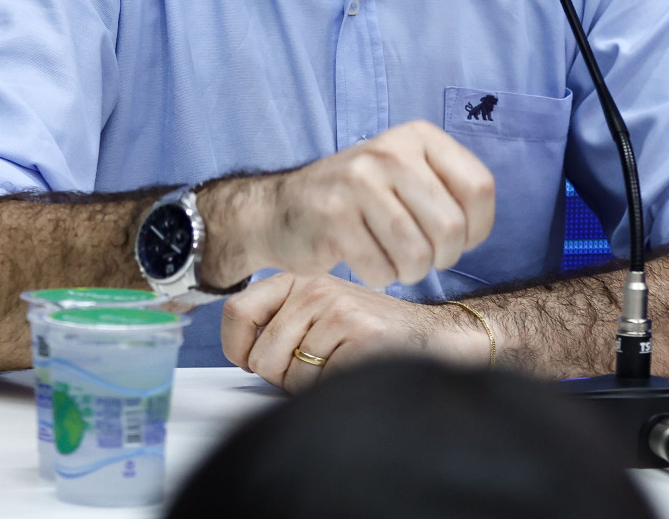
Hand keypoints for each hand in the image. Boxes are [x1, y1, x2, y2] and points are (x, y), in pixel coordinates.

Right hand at [200, 121, 494, 289]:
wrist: (281, 209)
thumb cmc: (359, 201)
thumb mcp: (407, 175)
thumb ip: (448, 190)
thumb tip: (476, 228)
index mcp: (417, 137)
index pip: (479, 188)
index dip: (476, 228)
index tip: (456, 239)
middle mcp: (389, 152)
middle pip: (451, 228)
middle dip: (441, 258)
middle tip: (420, 257)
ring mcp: (358, 182)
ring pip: (417, 255)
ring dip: (409, 272)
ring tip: (392, 259)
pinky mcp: (332, 217)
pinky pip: (380, 270)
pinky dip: (378, 276)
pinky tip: (363, 259)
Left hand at [221, 272, 490, 391]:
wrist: (430, 334)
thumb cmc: (371, 330)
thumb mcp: (319, 311)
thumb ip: (280, 321)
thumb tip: (241, 353)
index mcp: (299, 279)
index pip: (238, 311)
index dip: (237, 347)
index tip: (250, 359)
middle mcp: (315, 289)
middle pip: (261, 356)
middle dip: (283, 375)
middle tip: (316, 366)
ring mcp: (338, 310)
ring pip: (290, 375)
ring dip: (311, 386)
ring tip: (339, 366)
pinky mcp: (359, 336)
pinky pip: (318, 385)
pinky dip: (332, 389)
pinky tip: (353, 371)